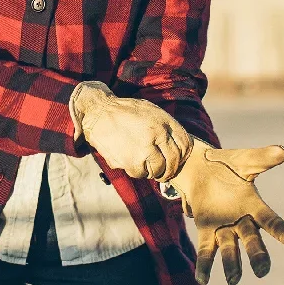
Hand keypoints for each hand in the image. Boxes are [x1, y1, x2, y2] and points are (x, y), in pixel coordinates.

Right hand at [69, 81, 192, 181]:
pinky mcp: (131, 161)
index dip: (183, 155)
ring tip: (143, 162)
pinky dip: (137, 171)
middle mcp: (158, 135)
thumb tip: (179, 145)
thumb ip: (166, 126)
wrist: (98, 112)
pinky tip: (130, 161)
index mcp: (164, 122)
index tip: (176, 158)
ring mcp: (145, 149)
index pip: (185, 145)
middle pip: (174, 161)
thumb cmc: (125, 112)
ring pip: (159, 170)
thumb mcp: (150, 110)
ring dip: (153, 170)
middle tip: (163, 170)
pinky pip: (141, 173)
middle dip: (170, 168)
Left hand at [166, 139, 283, 284]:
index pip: (273, 223)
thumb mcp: (245, 160)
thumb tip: (283, 151)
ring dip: (232, 265)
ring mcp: (224, 227)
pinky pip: (207, 250)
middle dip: (257, 255)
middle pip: (252, 241)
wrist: (199, 166)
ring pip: (230, 249)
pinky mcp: (206, 229)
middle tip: (261, 271)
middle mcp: (242, 221)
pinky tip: (202, 280)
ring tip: (233, 281)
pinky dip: (205, 264)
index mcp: (254, 206)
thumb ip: (262, 158)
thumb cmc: (227, 164)